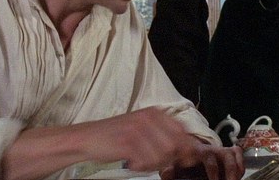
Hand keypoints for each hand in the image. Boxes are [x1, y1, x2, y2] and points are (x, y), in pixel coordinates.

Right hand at [2, 107, 243, 179]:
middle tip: (152, 162)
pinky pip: (148, 161)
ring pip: (163, 155)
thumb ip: (165, 138)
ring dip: (153, 164)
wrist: (88, 138)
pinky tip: (131, 163)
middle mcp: (150, 117)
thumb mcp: (143, 130)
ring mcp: (139, 129)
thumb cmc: (115, 137)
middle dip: (170, 159)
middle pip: (175, 145)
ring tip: (139, 161)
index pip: (183, 132)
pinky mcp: (129, 141)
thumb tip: (190, 151)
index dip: (187, 149)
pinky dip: (141, 166)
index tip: (185, 160)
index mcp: (155, 112)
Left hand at [158, 144, 243, 179]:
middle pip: (226, 155)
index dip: (213, 170)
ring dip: (237, 168)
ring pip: (234, 154)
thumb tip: (166, 173)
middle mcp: (211, 150)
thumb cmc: (181, 164)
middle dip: (230, 171)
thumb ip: (169, 171)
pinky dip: (241, 163)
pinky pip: (238, 153)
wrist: (187, 158)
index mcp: (197, 151)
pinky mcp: (227, 154)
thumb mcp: (173, 168)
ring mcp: (220, 151)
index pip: (208, 157)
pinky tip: (239, 175)